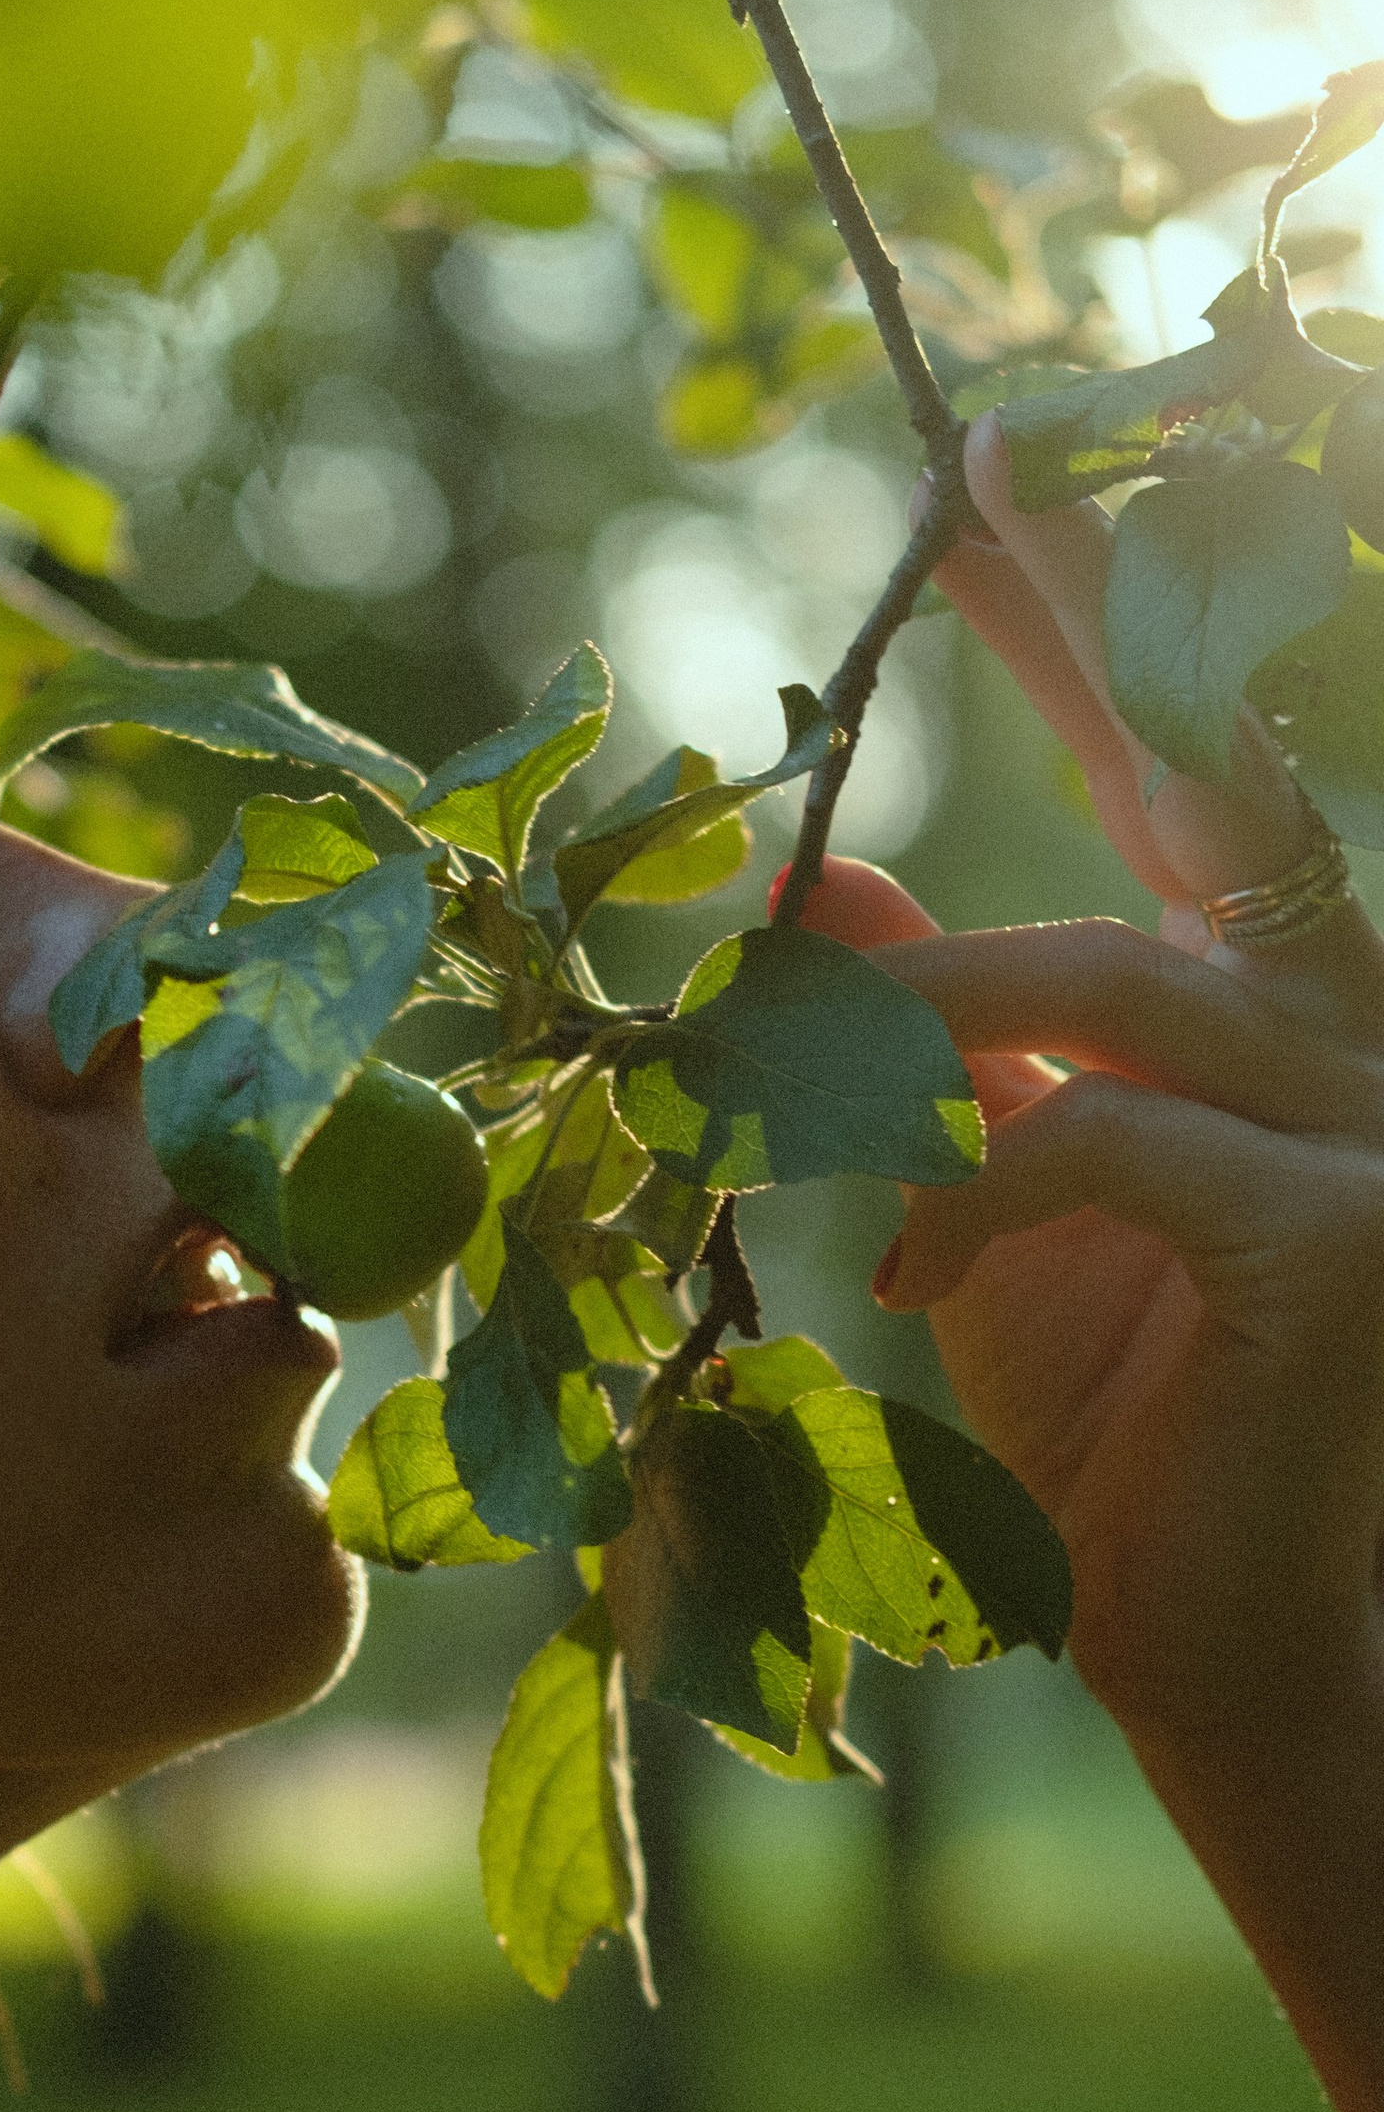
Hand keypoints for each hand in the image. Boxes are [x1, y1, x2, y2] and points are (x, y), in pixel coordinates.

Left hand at [797, 418, 1383, 1757]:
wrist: (1231, 1657)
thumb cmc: (1123, 1434)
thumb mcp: (994, 1203)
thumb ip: (934, 1035)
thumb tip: (816, 880)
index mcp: (1275, 1004)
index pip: (1182, 768)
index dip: (1096, 615)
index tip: (1000, 455)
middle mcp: (1355, 1023)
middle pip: (1213, 777)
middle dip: (1099, 608)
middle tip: (983, 458)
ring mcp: (1381, 1120)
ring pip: (1112, 976)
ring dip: (920, 1020)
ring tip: (787, 1099)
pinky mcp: (1354, 1236)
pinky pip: (1112, 1141)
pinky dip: (973, 1192)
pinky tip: (908, 1282)